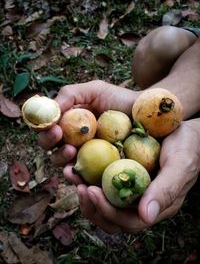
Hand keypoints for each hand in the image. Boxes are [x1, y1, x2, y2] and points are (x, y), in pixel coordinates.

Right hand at [38, 80, 138, 167]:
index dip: (45, 129)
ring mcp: (86, 156)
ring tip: (71, 152)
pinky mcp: (97, 171)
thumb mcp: (95, 90)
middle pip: (51, 148)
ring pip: (64, 163)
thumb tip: (50, 109)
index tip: (53, 127)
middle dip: (50, 144)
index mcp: (69, 123)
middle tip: (61, 138)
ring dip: (61, 160)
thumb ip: (70, 94)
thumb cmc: (119, 100)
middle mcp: (74, 141)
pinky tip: (78, 175)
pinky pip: (82, 177)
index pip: (48, 129)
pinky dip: (76, 177)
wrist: (145, 114)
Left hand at [66, 119, 199, 232]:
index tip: (91, 191)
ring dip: (86, 194)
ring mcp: (132, 189)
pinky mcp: (124, 175)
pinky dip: (89, 177)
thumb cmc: (187, 147)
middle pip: (112, 218)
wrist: (185, 131)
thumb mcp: (180, 165)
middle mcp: (141, 201)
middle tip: (79, 186)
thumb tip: (146, 216)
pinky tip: (80, 166)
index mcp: (156, 205)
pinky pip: (103, 183)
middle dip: (92, 206)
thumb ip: (165, 190)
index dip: (108, 211)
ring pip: (104, 203)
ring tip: (73, 176)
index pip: (129, 221)